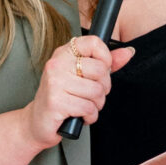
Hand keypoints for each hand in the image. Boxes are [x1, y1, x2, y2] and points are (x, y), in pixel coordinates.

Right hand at [25, 33, 133, 147]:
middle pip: (100, 70)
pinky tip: (80, 116)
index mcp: (64, 53)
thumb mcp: (82, 77)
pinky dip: (89, 116)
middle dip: (103, 88)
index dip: (105, 57)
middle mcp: (57, 64)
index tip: (103, 70)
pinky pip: (88, 108)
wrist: (37, 122)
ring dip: (96, 105)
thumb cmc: (61, 98)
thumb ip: (105, 64)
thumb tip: (127, 52)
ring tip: (84, 106)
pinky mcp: (56, 102)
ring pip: (96, 91)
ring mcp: (55, 82)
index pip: (93, 42)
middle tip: (91, 95)